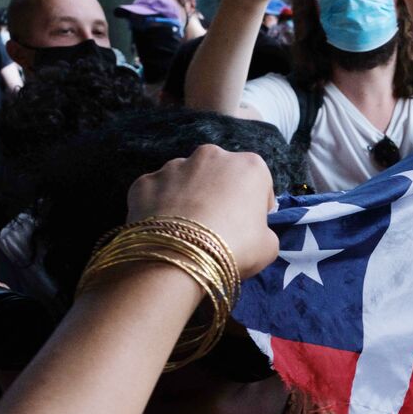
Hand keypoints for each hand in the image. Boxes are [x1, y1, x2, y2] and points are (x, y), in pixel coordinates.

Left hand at [125, 144, 278, 278]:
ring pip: (186, 180)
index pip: (258, 183)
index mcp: (249, 166)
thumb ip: (263, 230)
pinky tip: (163, 230)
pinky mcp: (144, 181)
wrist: (179, 258)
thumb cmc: (236, 247)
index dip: (255, 206)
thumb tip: (250, 231)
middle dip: (219, 194)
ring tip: (186, 229)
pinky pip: (157, 193)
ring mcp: (173, 165)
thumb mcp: (268, 246)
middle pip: (220, 175)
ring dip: (188, 197)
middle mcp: (211, 155)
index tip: (249, 225)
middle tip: (217, 226)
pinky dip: (160, 207)